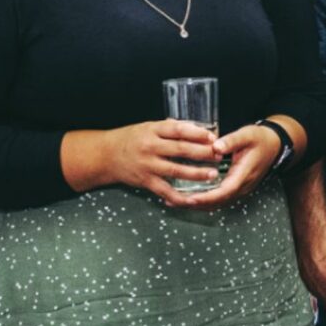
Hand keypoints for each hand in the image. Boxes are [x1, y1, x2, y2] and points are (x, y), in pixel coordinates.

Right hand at [98, 120, 221, 199]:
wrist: (106, 155)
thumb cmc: (130, 139)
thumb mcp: (148, 127)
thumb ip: (169, 128)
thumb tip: (196, 128)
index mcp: (152, 130)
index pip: (178, 129)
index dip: (197, 133)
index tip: (212, 137)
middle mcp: (150, 147)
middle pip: (181, 149)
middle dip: (202, 153)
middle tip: (219, 155)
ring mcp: (148, 165)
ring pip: (176, 170)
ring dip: (196, 173)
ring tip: (212, 174)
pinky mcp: (146, 181)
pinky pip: (165, 190)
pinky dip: (179, 196)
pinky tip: (193, 199)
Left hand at [173, 124, 282, 209]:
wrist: (274, 145)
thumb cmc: (260, 139)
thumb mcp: (247, 135)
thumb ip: (231, 141)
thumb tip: (215, 147)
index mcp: (244, 174)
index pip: (225, 191)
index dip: (208, 197)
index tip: (191, 198)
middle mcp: (242, 186)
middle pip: (218, 202)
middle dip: (196, 204)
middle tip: (174, 201)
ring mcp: (240, 190)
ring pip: (217, 204)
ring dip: (198, 205)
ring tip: (175, 201)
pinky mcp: (236, 189)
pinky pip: (219, 200)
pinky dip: (204, 201)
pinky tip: (189, 197)